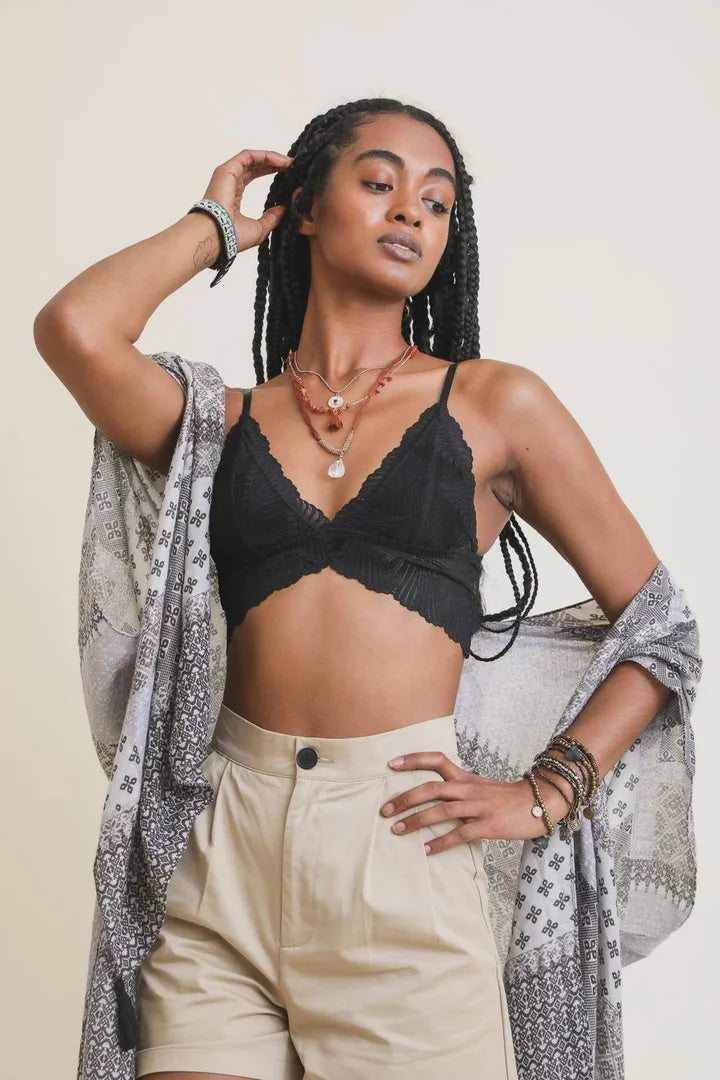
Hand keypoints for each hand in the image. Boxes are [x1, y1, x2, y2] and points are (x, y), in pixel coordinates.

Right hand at [202, 148, 292, 252]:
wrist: (217, 235)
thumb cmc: (232, 236)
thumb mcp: (259, 229)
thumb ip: (271, 218)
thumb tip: (283, 209)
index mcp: (234, 197)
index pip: (253, 177)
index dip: (270, 173)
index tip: (288, 175)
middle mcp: (230, 183)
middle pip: (254, 166)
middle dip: (273, 164)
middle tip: (292, 166)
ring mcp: (227, 175)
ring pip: (252, 159)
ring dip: (272, 158)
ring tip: (289, 163)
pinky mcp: (227, 169)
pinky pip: (248, 156)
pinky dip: (265, 156)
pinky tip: (281, 161)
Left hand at [380, 751, 567, 854]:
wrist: (539, 802)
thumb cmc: (506, 797)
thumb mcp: (480, 785)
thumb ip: (457, 787)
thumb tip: (431, 794)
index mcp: (465, 777)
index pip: (435, 759)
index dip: (413, 759)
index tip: (391, 763)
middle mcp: (468, 788)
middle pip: (430, 788)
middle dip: (405, 798)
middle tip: (384, 810)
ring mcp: (478, 806)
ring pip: (440, 811)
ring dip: (415, 821)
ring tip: (396, 830)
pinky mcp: (488, 825)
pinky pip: (460, 834)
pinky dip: (441, 842)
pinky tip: (426, 850)